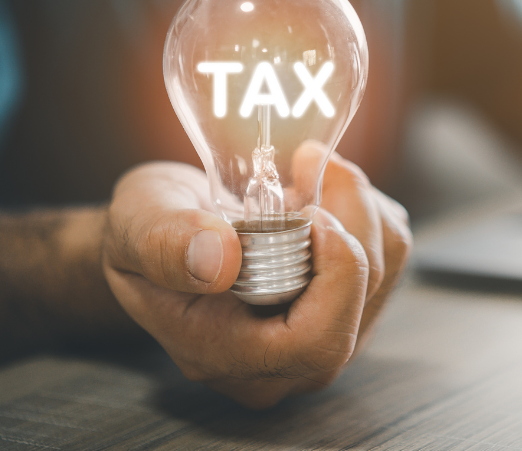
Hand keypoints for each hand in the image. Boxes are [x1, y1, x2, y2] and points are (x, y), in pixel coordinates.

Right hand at [102, 154, 410, 408]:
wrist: (158, 231)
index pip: (316, 341)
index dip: (335, 275)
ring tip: (310, 169)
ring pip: (384, 276)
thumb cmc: (143, 232)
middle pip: (361, 305)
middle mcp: (281, 360)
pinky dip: (366, 212)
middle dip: (352, 220)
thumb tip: (220, 258)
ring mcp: (314, 332)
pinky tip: (319, 191)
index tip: (311, 208)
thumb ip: (165, 244)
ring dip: (362, 208)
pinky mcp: (338, 304)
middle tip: (311, 160)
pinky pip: (385, 260)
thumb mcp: (136, 226)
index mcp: (226, 354)